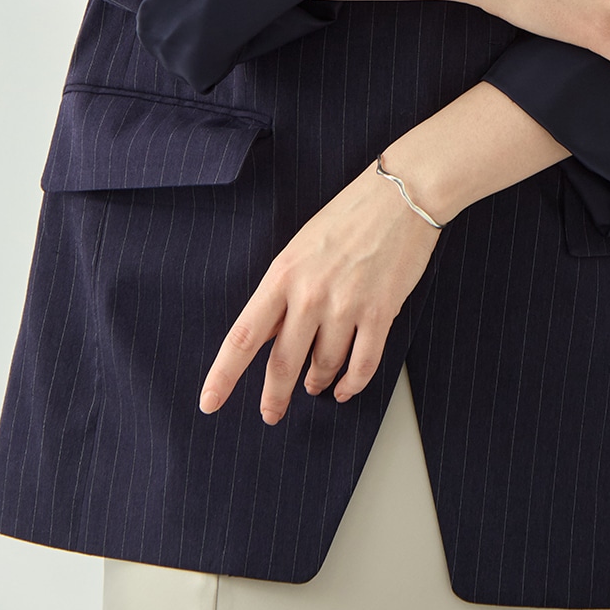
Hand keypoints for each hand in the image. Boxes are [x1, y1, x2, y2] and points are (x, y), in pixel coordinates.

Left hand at [197, 160, 439, 423]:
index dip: (223, 376)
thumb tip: (272, 335)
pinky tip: (344, 388)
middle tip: (270, 414)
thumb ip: (284, 292)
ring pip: (323, 367)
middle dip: (274, 398)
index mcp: (282, 275)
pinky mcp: (380, 313)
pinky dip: (351, 384)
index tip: (209, 403)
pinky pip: (361, 365)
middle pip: (282, 364)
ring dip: (318, 383)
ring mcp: (345, 306)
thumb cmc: (348, 216)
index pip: (242, 336)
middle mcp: (309, 295)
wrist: (400, 195)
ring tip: (316, 386)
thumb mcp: (300, 248)